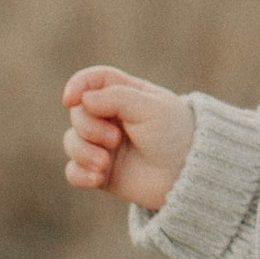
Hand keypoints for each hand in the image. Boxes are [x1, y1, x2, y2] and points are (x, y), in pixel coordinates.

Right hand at [60, 66, 195, 209]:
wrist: (188, 175)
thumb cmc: (175, 135)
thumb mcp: (151, 108)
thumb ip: (116, 98)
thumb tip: (83, 100)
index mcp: (126, 95)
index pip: (93, 80)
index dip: (78, 85)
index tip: (70, 99)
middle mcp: (112, 118)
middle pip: (78, 113)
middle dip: (88, 127)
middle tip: (115, 139)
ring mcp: (105, 145)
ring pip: (72, 142)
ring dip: (83, 152)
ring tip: (104, 163)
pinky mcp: (102, 172)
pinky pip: (74, 171)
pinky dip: (80, 174)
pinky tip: (97, 178)